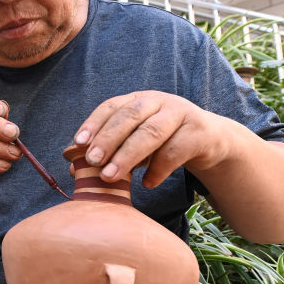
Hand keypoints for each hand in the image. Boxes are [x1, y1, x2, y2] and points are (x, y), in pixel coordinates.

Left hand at [72, 91, 233, 187]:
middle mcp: (158, 101)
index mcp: (139, 99)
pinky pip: (175, 151)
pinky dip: (158, 170)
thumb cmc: (165, 141)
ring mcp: (181, 114)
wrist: (211, 140)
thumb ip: (110, 151)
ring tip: (111, 177)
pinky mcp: (199, 132)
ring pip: (151, 133)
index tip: (77, 143)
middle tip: (91, 161)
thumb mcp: (136, 143)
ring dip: (128, 155)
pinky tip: (147, 183)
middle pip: (129, 117)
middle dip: (107, 139)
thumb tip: (72, 167)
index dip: (94, 124)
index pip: (111, 107)